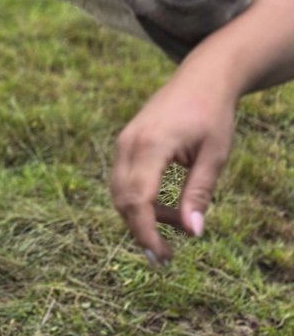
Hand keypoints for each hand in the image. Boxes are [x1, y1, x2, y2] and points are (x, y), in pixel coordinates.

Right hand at [110, 73, 235, 263]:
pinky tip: (166, 208)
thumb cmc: (212, 115)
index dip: (146, 232)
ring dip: (142, 215)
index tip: (162, 256)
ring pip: (120, 191)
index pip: (138, 199)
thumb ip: (199, 193)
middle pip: (122, 199)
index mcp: (151, 145)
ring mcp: (124, 141)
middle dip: (141, 230)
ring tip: (178, 225)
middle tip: (166, 256)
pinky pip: (125, 179)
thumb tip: (193, 232)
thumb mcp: (214, 156)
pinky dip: (141, 200)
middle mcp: (129, 143)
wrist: (201, 79)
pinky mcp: (126, 143)